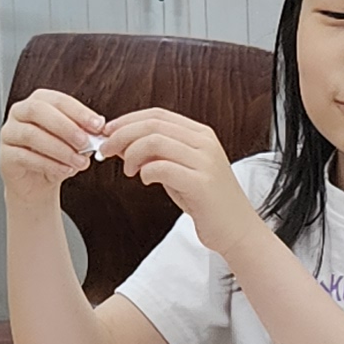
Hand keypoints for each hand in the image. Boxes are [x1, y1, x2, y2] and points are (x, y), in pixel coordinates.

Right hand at [0, 86, 111, 198]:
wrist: (38, 183)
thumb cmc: (56, 157)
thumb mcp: (74, 142)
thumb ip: (84, 132)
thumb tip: (99, 127)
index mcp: (39, 102)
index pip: (58, 100)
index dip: (79, 111)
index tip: (97, 125)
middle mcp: (20, 113)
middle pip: (38, 110)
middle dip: (65, 127)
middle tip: (85, 143)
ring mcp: (9, 133)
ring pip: (30, 134)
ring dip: (59, 149)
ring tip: (78, 161)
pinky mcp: (5, 155)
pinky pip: (24, 156)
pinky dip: (48, 164)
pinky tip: (65, 170)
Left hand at [101, 110, 255, 248]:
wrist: (236, 230)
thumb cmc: (206, 202)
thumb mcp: (180, 170)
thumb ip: (157, 155)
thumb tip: (122, 143)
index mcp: (200, 134)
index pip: (157, 114)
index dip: (128, 120)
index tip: (108, 132)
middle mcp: (204, 142)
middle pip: (153, 124)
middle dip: (121, 135)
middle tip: (107, 150)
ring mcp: (205, 161)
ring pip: (155, 141)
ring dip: (131, 154)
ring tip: (129, 170)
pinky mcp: (202, 183)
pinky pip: (163, 167)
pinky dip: (146, 172)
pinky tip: (145, 180)